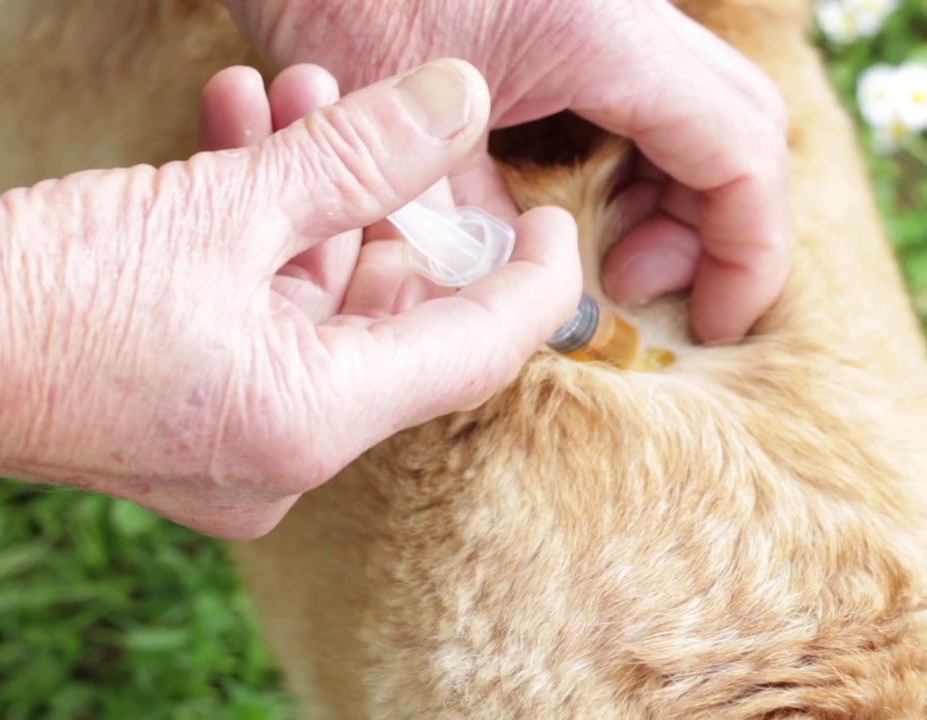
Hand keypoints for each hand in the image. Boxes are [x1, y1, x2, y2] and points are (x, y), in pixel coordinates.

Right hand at [0, 60, 581, 538]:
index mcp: (312, 423)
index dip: (528, 272)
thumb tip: (459, 98)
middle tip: (368, 109)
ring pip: (312, 314)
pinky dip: (253, 251)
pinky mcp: (184, 423)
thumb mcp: (224, 204)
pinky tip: (230, 149)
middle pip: (386, 324)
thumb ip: (357, 153)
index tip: (549, 207)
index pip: (475, 349)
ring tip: (283, 101)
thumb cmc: (46, 288)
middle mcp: (282, 459)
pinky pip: (255, 331)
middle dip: (379, 204)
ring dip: (306, 208)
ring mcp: (230, 448)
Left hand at [225, 0, 791, 342]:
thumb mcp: (397, 121)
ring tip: (602, 248)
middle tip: (632, 282)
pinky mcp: (574, 7)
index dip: (749, 252)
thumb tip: (513, 282)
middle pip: (741, 124)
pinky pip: (644, 83)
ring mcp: (608, 3)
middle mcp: (630, 9)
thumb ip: (462, 215)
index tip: (713, 322)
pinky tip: (571, 187)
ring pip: (698, 102)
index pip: (742, 153)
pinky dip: (634, 148)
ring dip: (672, 187)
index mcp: (606, 37)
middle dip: (713, 222)